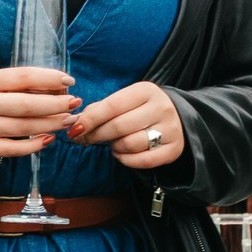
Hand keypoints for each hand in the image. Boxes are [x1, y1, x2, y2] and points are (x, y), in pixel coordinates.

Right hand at [0, 67, 77, 157]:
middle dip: (57, 104)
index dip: (49, 78)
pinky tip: (47, 139)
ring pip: (24, 127)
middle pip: (28, 104)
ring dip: (51, 124)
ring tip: (68, 120)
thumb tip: (50, 88)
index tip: (68, 81)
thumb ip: (10, 84)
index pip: (23, 77)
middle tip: (75, 103)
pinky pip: (12, 149)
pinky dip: (33, 145)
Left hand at [67, 80, 184, 168]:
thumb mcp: (123, 100)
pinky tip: (122, 153)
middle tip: (85, 139)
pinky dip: (126, 160)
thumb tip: (75, 124)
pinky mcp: (174, 149)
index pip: (112, 106)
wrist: (176, 117)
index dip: (90, 119)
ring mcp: (171, 129)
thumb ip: (99, 109)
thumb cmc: (139, 109)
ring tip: (112, 143)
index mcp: (146, 91)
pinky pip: (143, 161)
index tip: (75, 129)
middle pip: (119, 127)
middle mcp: (161, 108)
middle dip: (96, 135)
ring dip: (114, 147)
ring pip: (130, 144)